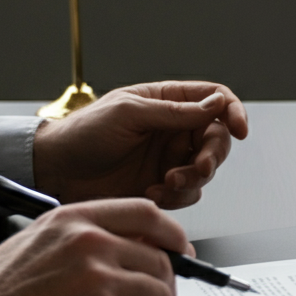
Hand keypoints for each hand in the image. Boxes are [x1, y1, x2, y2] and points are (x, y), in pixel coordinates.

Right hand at [0, 199, 188, 295]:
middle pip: (159, 259)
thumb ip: (82, 241)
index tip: (181, 251)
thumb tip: (129, 252)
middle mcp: (90, 244)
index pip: (147, 213)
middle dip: (163, 287)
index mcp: (73, 221)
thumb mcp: (34, 245)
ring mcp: (97, 282)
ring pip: (159, 295)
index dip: (172, 235)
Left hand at [33, 81, 248, 209]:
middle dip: (212, 156)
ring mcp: (169, 158)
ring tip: (166, 183)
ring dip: (192, 180)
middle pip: (217, 139)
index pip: (215, 98)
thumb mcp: (129, 114)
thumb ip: (175, 112)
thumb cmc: (83, 133)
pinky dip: (177, 197)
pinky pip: (188, 193)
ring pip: (205, 170)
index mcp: (168, 101)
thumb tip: (216, 104)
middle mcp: (174, 130)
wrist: (55, 171)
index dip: (233, 111)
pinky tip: (153, 193)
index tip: (239, 129)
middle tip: (198, 168)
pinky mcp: (162, 186)